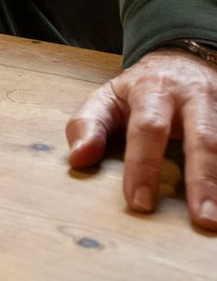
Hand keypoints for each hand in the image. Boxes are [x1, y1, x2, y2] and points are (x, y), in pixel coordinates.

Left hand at [66, 49, 216, 229]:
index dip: (142, 165)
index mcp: (153, 90)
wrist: (183, 60)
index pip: (147, 128)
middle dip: (203, 179)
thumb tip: (78, 159)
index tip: (139, 203)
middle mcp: (192, 97)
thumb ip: (88, 125)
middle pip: (202, 138)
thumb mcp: (108, 98)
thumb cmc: (140, 90)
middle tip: (203, 220)